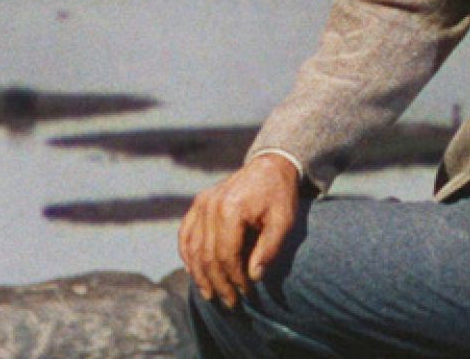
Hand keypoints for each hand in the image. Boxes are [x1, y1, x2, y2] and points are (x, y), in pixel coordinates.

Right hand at [178, 153, 300, 307]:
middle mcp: (211, 205)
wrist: (269, 166)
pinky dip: (187, 256)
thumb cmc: (279, 196)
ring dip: (199, 275)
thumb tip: (253, 277)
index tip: (246, 295)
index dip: (234, 279)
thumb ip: (269, 249)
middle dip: (218, 283)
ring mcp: (201, 203)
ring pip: (192, 248)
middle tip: (230, 303)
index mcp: (232, 208)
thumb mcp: (284, 221)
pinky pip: (185, 234)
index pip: (226, 255)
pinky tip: (193, 273)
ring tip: (210, 295)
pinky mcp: (198, 204)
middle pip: (207, 255)